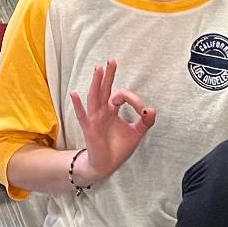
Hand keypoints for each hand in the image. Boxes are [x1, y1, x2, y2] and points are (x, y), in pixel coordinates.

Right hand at [69, 59, 155, 181]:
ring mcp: (94, 118)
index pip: (121, 96)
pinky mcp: (89, 129)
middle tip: (112, 61)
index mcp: (112, 110)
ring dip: (96, 83)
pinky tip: (74, 94)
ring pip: (95, 97)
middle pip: (105, 89)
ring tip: (98, 69)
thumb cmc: (118, 148)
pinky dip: (78, 105)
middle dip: (109, 75)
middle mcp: (102, 111)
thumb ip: (145, 121)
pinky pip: (82, 115)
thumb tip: (152, 109)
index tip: (143, 110)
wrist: (107, 165)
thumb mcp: (136, 133)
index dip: (134, 100)